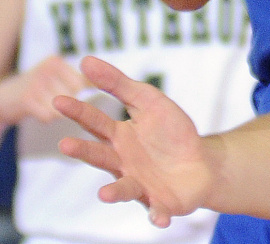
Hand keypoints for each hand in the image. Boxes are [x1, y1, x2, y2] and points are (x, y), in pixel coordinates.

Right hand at [0, 55, 86, 123]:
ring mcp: (36, 82)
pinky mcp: (26, 99)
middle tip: (50, 98)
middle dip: (68, 104)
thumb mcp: (56, 78)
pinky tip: (37, 110)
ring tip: (43, 103)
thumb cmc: (38, 90)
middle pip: (75, 96)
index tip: (77, 93)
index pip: (82, 82)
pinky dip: (45, 118)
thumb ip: (82, 80)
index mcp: (57, 62)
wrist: (3, 99)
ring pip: (62, 108)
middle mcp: (47, 68)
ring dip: (55, 112)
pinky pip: (48, 116)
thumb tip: (109, 81)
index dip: (83, 93)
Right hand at [54, 56, 211, 227]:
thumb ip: (120, 84)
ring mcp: (139, 184)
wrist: (202, 162)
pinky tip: (159, 217)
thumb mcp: (149, 101)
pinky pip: (156, 211)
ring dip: (114, 192)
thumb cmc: (172, 132)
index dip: (79, 111)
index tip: (59, 100)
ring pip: (124, 189)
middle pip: (100, 156)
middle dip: (83, 152)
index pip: (95, 122)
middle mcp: (123, 163)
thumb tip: (87, 60)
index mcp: (119, 137)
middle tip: (65, 145)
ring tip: (104, 193)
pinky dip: (156, 215)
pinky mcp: (159, 202)